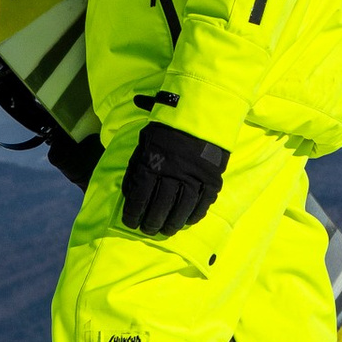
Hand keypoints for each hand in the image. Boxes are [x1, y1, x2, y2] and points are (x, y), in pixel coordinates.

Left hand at [121, 119, 228, 235]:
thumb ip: (136, 166)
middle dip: (151, 223)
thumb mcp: (144, 141)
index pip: (140, 196)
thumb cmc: (167, 127)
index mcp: (152, 162)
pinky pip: (203, 203)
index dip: (133, 213)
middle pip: (160, 207)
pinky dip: (195, 215)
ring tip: (166, 231)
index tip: (130, 223)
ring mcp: (194, 177)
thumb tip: (129, 193)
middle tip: (148, 230)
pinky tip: (187, 221)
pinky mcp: (211, 178)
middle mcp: (173, 173)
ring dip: (173, 223)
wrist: (201, 111)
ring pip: (182, 209)